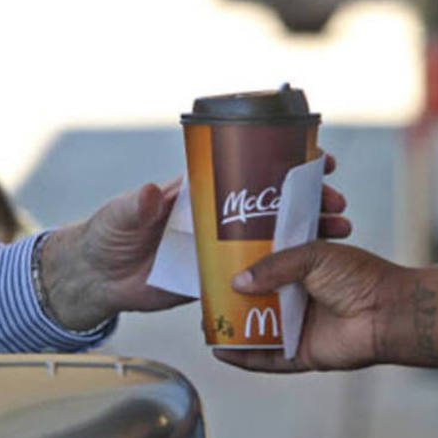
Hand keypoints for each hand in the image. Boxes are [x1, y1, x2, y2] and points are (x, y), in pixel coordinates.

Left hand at [42, 155, 350, 330]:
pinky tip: (314, 277)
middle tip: (337, 202)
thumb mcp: (120, 216)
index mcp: (198, 196)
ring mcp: (219, 251)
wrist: (99, 279)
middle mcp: (216, 220)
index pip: (246, 173)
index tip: (315, 157)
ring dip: (307, 235)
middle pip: (270, 207)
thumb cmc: (107, 236)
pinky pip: (254, 278)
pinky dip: (283, 277)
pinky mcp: (215, 279)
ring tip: (339, 231)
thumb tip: (150, 192)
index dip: (281, 163)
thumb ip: (136, 206)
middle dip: (307, 200)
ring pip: (271, 241)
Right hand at [214, 241, 404, 371]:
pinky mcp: (303, 354)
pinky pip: (268, 359)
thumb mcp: (312, 255)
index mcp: (302, 270)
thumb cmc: (357, 276)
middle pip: (256, 303)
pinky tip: (222, 352)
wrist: (388, 310)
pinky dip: (244, 357)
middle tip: (204, 297)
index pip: (264, 268)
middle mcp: (298, 300)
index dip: (240, 268)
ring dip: (232, 331)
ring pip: (257, 332)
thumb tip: (237, 281)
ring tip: (206, 326)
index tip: (215, 265)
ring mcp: (300, 329)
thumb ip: (273, 265)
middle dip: (231, 302)